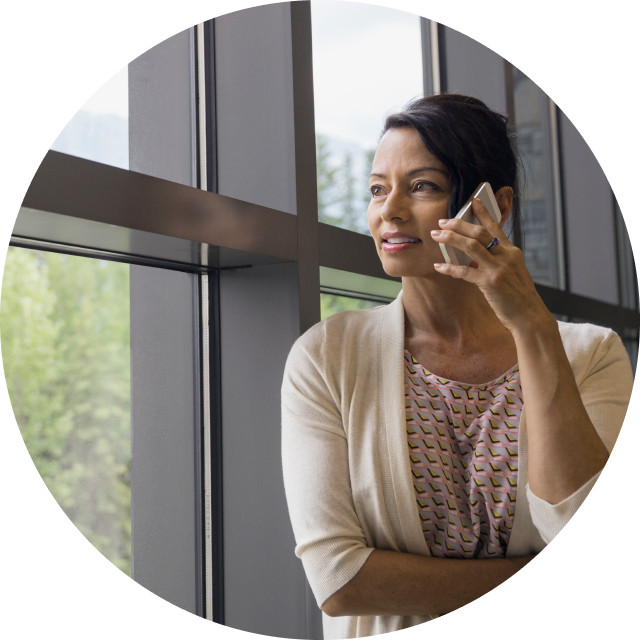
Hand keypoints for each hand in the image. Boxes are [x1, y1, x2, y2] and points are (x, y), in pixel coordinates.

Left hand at [430, 198, 554, 335]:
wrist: (529, 316)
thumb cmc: (518, 296)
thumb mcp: (512, 273)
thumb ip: (497, 261)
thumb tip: (474, 256)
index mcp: (512, 252)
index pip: (495, 227)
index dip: (483, 213)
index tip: (473, 201)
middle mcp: (506, 256)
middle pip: (479, 233)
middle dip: (458, 225)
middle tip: (442, 222)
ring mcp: (499, 268)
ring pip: (471, 246)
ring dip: (451, 239)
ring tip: (436, 236)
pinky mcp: (490, 282)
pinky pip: (465, 271)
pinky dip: (450, 268)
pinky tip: (438, 266)